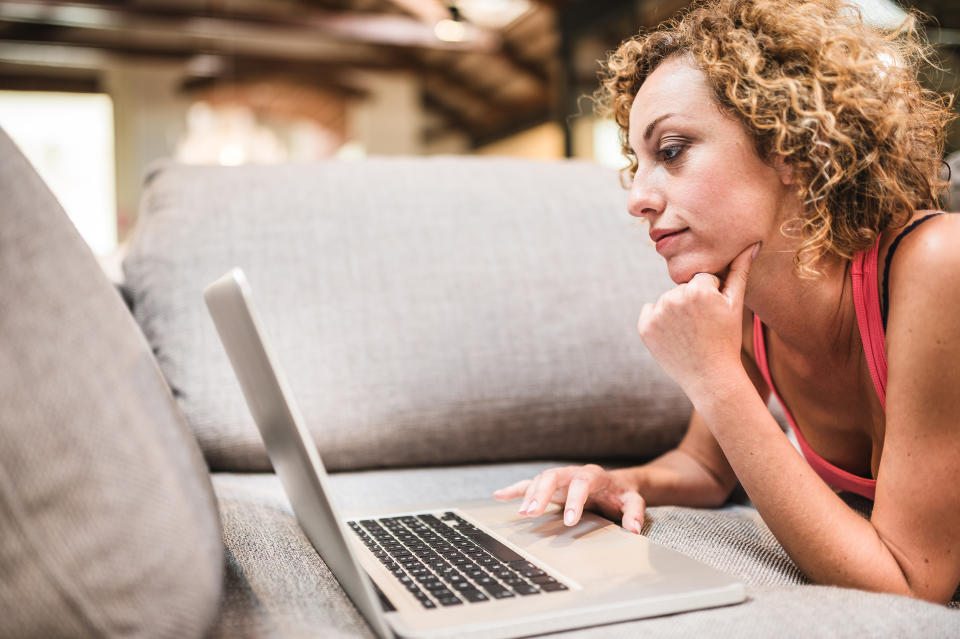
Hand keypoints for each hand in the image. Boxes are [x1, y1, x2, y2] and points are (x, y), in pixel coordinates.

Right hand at [493, 464, 645, 533]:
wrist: (616, 484)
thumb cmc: (622, 494)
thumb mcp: (633, 501)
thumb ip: (634, 513)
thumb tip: (633, 529)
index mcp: (594, 475)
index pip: (582, 483)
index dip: (574, 500)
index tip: (568, 520)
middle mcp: (573, 473)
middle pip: (553, 476)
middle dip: (541, 494)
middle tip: (531, 513)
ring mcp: (559, 478)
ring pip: (540, 480)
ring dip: (528, 495)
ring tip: (521, 513)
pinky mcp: (550, 485)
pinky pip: (529, 484)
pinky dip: (514, 490)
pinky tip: (499, 496)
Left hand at [638, 243, 758, 401]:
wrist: (711, 377)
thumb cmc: (727, 339)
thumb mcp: (736, 304)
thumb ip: (740, 270)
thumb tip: (752, 243)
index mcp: (698, 288)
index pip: (701, 279)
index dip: (710, 296)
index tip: (714, 315)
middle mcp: (674, 297)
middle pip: (682, 289)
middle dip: (691, 303)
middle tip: (702, 327)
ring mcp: (657, 314)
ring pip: (666, 301)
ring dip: (675, 312)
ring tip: (689, 333)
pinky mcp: (644, 327)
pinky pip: (649, 312)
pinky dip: (658, 321)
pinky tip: (674, 337)